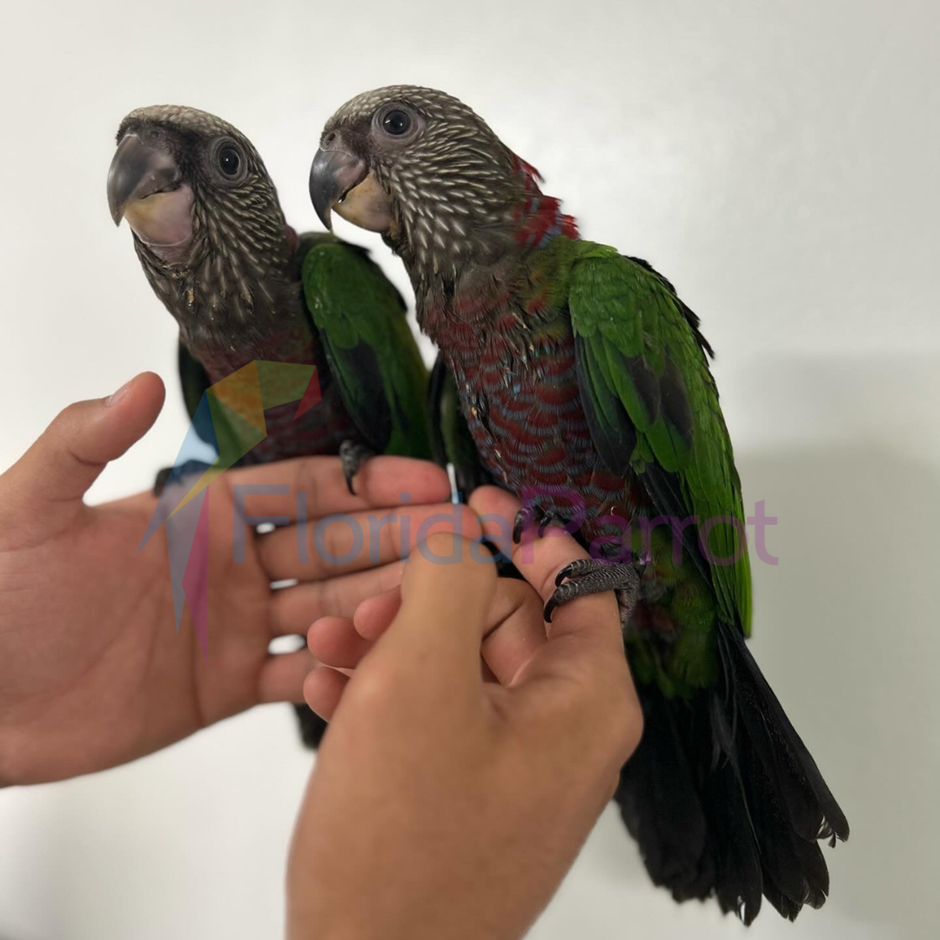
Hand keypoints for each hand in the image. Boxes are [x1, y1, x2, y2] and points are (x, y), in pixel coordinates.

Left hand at [0, 374, 476, 784]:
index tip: (428, 481)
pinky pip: (298, 677)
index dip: (367, 484)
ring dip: (385, 599)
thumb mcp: (26, 510)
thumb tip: (140, 382)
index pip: (303, 489)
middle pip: (335, 544)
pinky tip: (381, 661)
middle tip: (462, 536)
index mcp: (200, 514)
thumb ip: (84, 445)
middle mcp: (231, 565)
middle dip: (400, 537)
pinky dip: (337, 669)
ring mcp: (234, 627)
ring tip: (442, 596)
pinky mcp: (226, 688)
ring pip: (331, 608)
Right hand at [287, 487, 642, 939]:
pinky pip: (440, 718)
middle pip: (505, 622)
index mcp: (585, 700)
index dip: (524, 534)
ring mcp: (516, 769)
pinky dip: (389, 695)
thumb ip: (447, 580)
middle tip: (363, 607)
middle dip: (430, 601)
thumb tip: (462, 526)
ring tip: (330, 649)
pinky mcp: (471, 796)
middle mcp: (564, 733)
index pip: (576, 583)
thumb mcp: (419, 680)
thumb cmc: (402, 834)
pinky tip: (330, 693)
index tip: (470, 503)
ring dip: (394, 645)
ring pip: (460, 668)